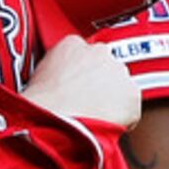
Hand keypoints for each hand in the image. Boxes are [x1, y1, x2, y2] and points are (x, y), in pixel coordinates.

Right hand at [23, 34, 141, 130]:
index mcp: (72, 44)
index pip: (83, 54)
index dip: (80, 73)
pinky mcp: (132, 94)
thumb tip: (60, 78)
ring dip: (111, 99)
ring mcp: (118, 72)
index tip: (75, 85)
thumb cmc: (39, 104)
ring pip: (120, 86)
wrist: (52, 122)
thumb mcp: (36, 75)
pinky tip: (104, 125)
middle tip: (85, 102)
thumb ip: (56, 68)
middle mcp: (99, 52)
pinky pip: (130, 107)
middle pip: (105, 67)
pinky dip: (123, 117)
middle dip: (98, 83)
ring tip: (93, 116)